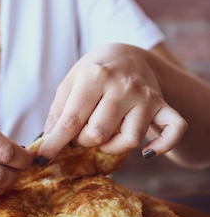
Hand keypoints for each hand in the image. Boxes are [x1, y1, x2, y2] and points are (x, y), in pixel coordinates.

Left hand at [37, 43, 186, 161]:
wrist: (127, 56)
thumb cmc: (93, 74)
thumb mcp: (70, 84)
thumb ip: (58, 113)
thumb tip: (47, 142)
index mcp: (95, 76)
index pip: (71, 120)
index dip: (54, 145)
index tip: (41, 161)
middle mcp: (123, 85)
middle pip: (98, 134)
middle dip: (84, 141)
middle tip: (83, 133)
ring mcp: (145, 96)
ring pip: (128, 140)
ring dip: (112, 147)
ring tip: (105, 136)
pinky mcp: (163, 106)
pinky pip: (173, 130)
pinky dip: (163, 146)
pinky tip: (147, 152)